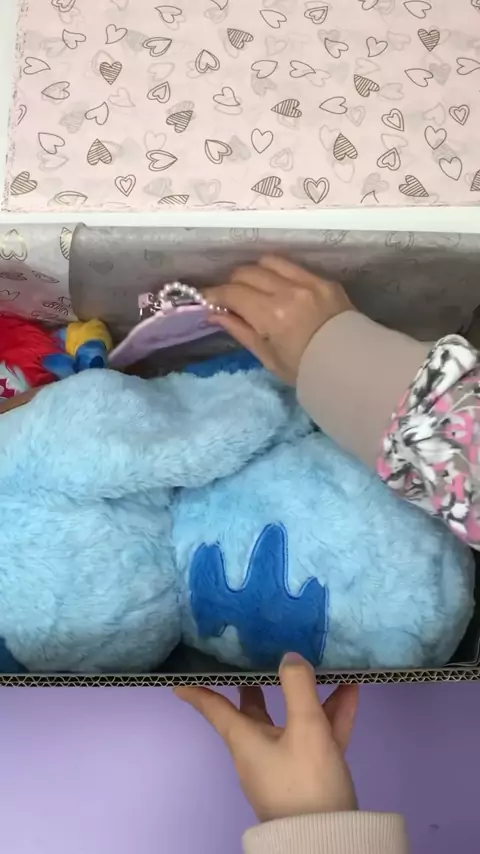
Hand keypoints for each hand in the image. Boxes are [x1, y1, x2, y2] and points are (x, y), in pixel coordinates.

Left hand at [175, 654, 357, 822]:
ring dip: (308, 695)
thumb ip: (298, 687)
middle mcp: (260, 750)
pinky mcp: (310, 775)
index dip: (198, 691)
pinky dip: (331, 715)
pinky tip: (351, 691)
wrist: (328, 842)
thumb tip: (288, 656)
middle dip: (256, 684)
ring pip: (293, 720)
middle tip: (255, 656)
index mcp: (245, 739)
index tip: (181, 678)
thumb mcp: (306, 730)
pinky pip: (317, 736)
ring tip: (322, 664)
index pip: (214, 708)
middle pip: (254, 710)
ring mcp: (286, 764)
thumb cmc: (306, 782)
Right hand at [204, 256, 352, 384]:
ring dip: (253, 272)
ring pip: (268, 262)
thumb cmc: (305, 370)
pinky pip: (292, 266)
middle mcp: (288, 291)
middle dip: (231, 282)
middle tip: (228, 296)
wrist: (351, 367)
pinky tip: (275, 285)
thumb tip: (214, 313)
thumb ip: (240, 330)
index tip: (206, 299)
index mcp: (272, 315)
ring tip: (251, 286)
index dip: (214, 294)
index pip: (232, 293)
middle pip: (246, 272)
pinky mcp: (323, 280)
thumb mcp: (268, 357)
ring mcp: (308, 282)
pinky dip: (277, 272)